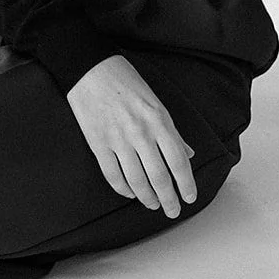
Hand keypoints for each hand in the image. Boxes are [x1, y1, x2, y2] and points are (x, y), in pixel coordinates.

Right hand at [66, 55, 197, 217]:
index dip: (186, 184)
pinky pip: (113, 175)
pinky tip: (131, 193)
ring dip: (148, 198)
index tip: (189, 197)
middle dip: (169, 199)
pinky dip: (124, 189)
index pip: (178, 161)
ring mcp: (118, 139)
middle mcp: (141, 132)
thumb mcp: (156, 101)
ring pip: (137, 181)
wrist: (90, 68)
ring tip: (154, 205)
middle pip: (160, 176)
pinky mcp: (98, 143)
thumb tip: (188, 153)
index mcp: (159, 120)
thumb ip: (172, 131)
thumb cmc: (125, 81)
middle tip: (173, 210)